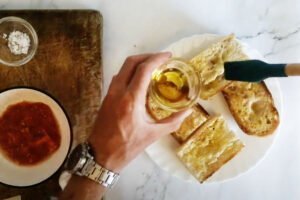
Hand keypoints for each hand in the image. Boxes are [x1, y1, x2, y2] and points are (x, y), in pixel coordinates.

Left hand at [88, 52, 190, 171]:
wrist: (100, 156)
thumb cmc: (126, 147)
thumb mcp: (152, 135)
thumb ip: (172, 122)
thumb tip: (187, 112)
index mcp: (131, 99)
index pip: (144, 69)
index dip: (157, 59)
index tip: (168, 56)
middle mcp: (118, 92)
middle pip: (131, 62)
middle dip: (147, 56)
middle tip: (160, 59)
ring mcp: (110, 94)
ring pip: (123, 68)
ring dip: (137, 63)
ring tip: (152, 68)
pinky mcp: (106, 98)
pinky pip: (119, 77)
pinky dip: (130, 73)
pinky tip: (139, 81)